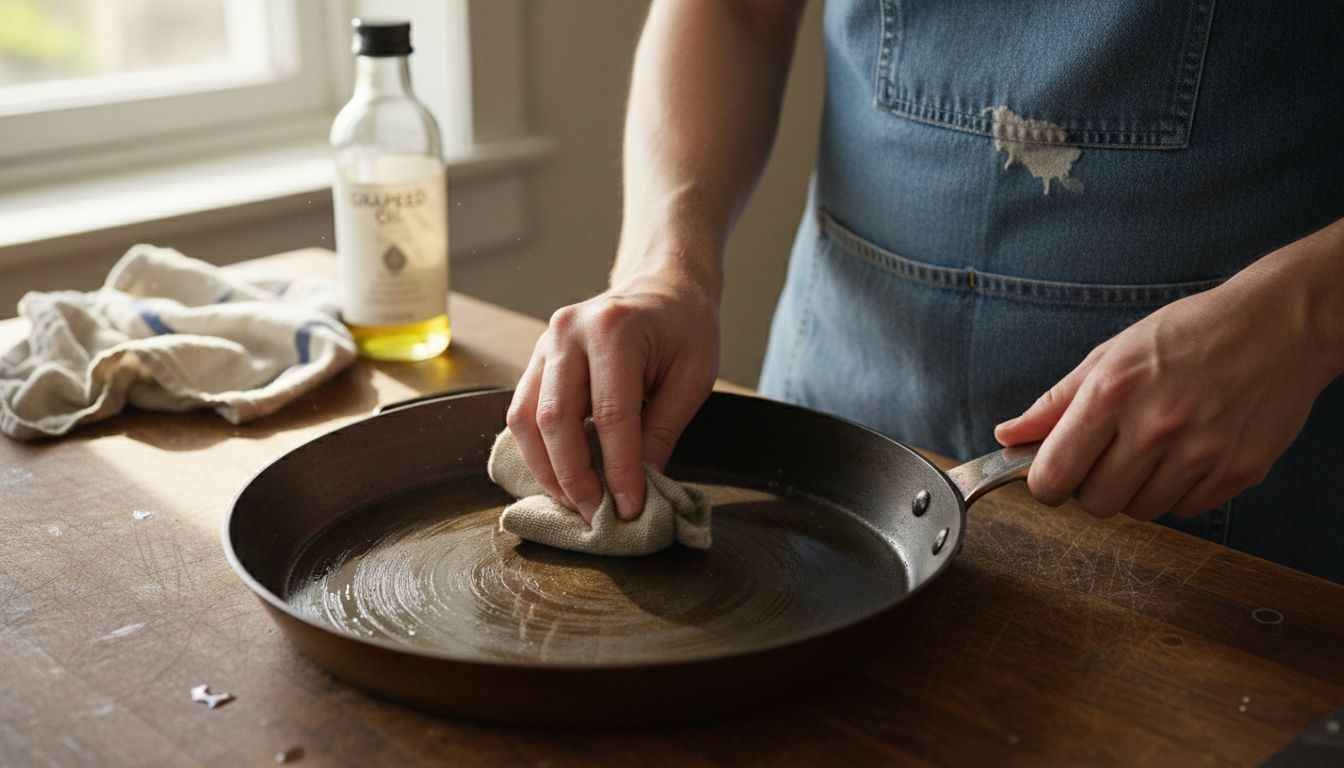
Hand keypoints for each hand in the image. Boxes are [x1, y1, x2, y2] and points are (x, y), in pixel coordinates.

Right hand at [506, 272, 718, 522]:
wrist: (663, 286)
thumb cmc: (685, 327)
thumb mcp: (693, 377)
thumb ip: (662, 431)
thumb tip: (637, 488)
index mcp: (615, 329)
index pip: (610, 415)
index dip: (618, 469)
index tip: (629, 508)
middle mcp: (568, 332)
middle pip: (555, 420)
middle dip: (574, 478)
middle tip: (597, 515)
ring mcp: (545, 343)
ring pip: (525, 420)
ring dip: (547, 471)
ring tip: (576, 503)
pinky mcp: (536, 359)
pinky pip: (523, 413)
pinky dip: (538, 452)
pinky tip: (561, 477)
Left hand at [994, 227, 1343, 520]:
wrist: (1279, 326)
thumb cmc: (1189, 334)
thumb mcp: (1112, 355)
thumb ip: (1056, 403)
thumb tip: (1008, 436)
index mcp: (1114, 392)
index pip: (1054, 474)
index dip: (1045, 483)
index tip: (1052, 475)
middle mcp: (1156, 426)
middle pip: (1095, 503)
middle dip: (1092, 488)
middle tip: (1108, 457)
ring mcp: (1201, 453)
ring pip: (1140, 511)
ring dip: (1136, 491)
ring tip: (1153, 449)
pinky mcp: (1238, 472)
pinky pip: (1186, 510)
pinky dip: (1178, 492)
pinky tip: (1187, 454)